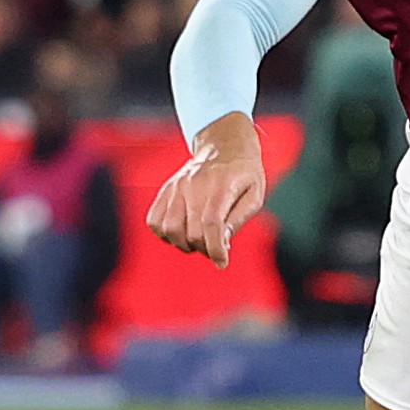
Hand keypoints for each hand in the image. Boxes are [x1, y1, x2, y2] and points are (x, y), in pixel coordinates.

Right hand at [147, 112, 265, 268]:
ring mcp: (177, 186)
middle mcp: (195, 185)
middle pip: (192, 231)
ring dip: (184, 244)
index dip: (215, 250)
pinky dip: (165, 234)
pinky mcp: (166, 190)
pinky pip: (154, 220)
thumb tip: (222, 242)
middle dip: (205, 249)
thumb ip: (239, 218)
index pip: (212, 225)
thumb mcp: (255, 194)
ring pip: (170, 229)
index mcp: (222, 185)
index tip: (222, 262)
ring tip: (199, 241)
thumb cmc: (244, 174)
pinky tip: (181, 233)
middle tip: (215, 248)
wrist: (225, 147)